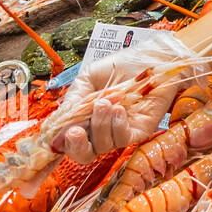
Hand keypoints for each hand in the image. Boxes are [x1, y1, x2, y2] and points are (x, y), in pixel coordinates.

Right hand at [49, 32, 207, 162]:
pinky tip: (119, 109)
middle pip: (84, 155)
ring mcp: (120, 132)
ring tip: (105, 102)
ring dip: (100, 125)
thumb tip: (59, 121)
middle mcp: (102, 129)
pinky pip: (123, 140)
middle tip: (75, 131)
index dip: (61, 142)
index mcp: (86, 118)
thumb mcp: (89, 77)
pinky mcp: (140, 131)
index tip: (59, 131)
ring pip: (102, 146)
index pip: (68, 141)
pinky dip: (117, 126)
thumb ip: (74, 98)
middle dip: (76, 146)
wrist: (153, 57)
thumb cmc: (123, 65)